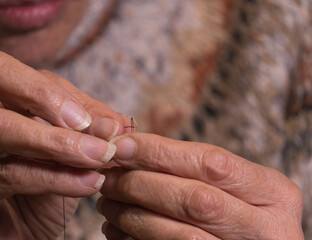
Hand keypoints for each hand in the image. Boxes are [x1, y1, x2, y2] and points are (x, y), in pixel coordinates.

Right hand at [0, 46, 130, 239]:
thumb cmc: (42, 186)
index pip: (20, 70)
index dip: (62, 90)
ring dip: (60, 141)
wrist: (20, 234)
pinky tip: (89, 183)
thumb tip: (116, 123)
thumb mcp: (68, 152)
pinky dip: (57, 177)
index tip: (104, 120)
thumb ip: (88, 131)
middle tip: (87, 123)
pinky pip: (9, 174)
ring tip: (100, 156)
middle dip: (45, 93)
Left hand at [98, 133, 303, 239]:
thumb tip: (133, 148)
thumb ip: (195, 170)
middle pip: (195, 199)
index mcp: (273, 193)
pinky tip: (118, 230)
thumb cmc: (238, 213)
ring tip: (108, 202)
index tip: (122, 145)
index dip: (160, 152)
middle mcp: (268, 229)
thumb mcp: (233, 187)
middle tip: (109, 176)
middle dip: (142, 184)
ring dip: (133, 215)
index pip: (210, 162)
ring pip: (180, 235)